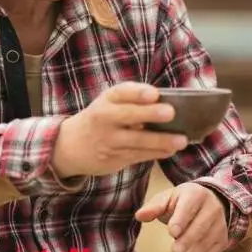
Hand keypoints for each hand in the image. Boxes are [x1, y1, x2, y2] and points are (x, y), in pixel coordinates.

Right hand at [51, 82, 187, 177]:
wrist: (70, 146)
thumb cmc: (101, 119)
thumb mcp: (108, 104)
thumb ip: (132, 101)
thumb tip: (168, 103)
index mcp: (106, 100)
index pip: (121, 92)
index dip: (138, 93)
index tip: (155, 94)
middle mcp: (104, 118)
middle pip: (128, 115)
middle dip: (150, 114)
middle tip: (171, 113)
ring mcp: (108, 140)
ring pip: (137, 141)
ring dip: (161, 141)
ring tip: (181, 140)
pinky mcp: (113, 159)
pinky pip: (138, 155)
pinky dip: (156, 153)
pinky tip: (170, 150)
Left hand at [135, 182, 229, 251]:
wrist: (210, 201)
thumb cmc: (182, 200)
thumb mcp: (168, 198)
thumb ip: (154, 207)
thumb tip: (139, 216)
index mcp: (195, 194)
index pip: (188, 207)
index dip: (181, 219)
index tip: (172, 232)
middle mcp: (211, 209)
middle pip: (201, 226)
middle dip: (188, 241)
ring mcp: (219, 225)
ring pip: (207, 243)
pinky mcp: (221, 240)